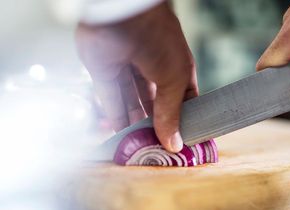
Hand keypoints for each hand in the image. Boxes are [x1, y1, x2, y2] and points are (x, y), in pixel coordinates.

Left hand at [76, 2, 197, 152]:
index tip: (181, 140)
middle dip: (156, 124)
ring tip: (138, 145)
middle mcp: (153, 68)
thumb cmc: (159, 39)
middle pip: (155, 102)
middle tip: (157, 147)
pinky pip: (110, 97)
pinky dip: (114, 115)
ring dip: (134, 123)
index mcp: (176, 67)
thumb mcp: (174, 79)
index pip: (183, 98)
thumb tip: (174, 143)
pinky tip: (119, 133)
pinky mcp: (104, 70)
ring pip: (131, 101)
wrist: (123, 13)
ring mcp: (128, 68)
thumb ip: (172, 113)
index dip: (183, 118)